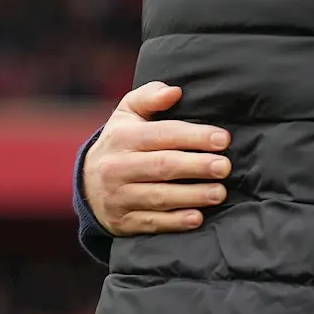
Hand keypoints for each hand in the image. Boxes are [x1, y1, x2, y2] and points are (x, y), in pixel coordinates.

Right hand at [83, 81, 231, 234]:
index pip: (163, 134)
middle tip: (225, 167)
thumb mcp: (128, 113)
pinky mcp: (122, 222)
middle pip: (163, 166)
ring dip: (192, 196)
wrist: (87, 184)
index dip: (195, 136)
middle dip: (197, 166)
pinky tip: (198, 218)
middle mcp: (116, 167)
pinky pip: (151, 223)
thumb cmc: (122, 141)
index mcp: (122, 137)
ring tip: (220, 192)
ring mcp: (117, 197)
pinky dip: (175, 222)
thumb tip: (174, 91)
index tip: (224, 139)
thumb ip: (150, 97)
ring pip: (159, 197)